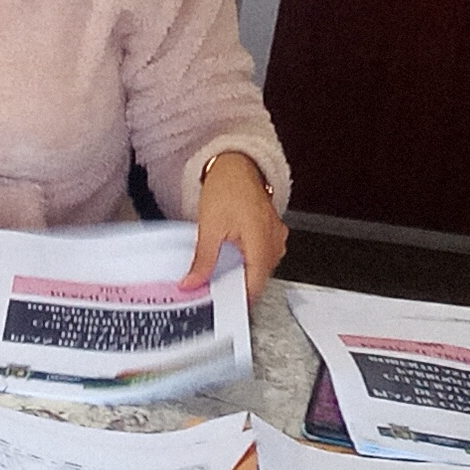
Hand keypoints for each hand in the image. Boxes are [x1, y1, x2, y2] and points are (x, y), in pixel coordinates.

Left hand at [183, 151, 286, 303]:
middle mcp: (275, 242)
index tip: (219, 305)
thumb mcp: (209, 227)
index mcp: (262, 242)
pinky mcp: (273, 232)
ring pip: (262, 268)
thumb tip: (193, 282)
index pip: (254, 285)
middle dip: (237, 286)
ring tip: (221, 270)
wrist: (236, 164)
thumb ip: (203, 260)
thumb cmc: (228, 186)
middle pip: (258, 278)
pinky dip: (249, 260)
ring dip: (243, 273)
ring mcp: (276, 236)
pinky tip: (233, 255)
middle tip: (213, 288)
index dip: (237, 300)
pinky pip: (264, 255)